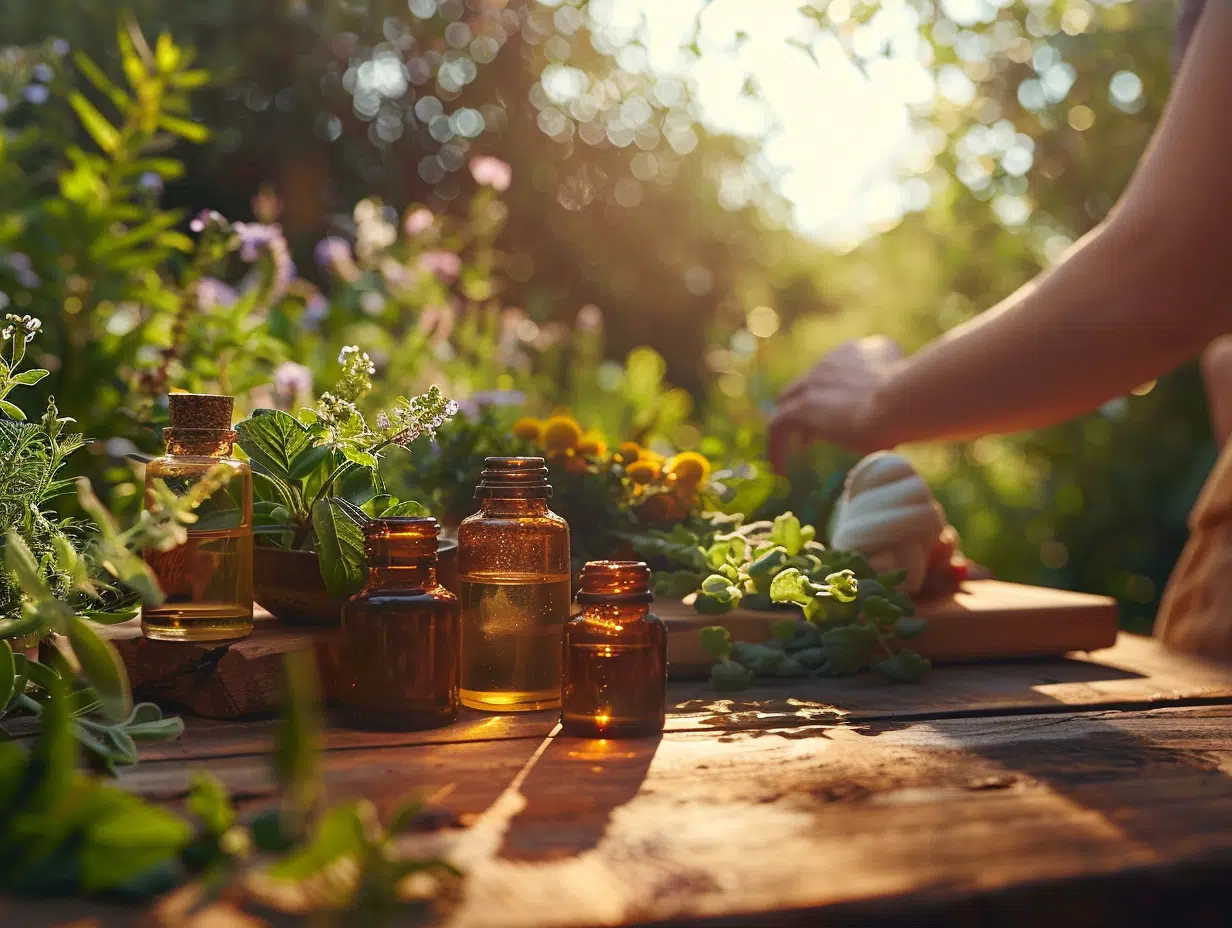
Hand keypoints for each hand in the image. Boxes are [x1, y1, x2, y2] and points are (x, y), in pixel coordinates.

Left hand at [768, 336, 901, 470]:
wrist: (904, 401)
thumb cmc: (916, 402)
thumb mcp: (908, 390)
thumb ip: (896, 392)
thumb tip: (898, 411)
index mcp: (857, 353)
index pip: (833, 371)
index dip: (832, 395)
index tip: (837, 417)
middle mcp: (832, 362)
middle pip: (806, 385)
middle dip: (806, 408)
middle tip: (810, 437)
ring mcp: (814, 382)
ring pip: (788, 404)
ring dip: (789, 428)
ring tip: (785, 455)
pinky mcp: (802, 408)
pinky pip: (779, 427)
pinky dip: (777, 448)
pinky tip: (780, 470)